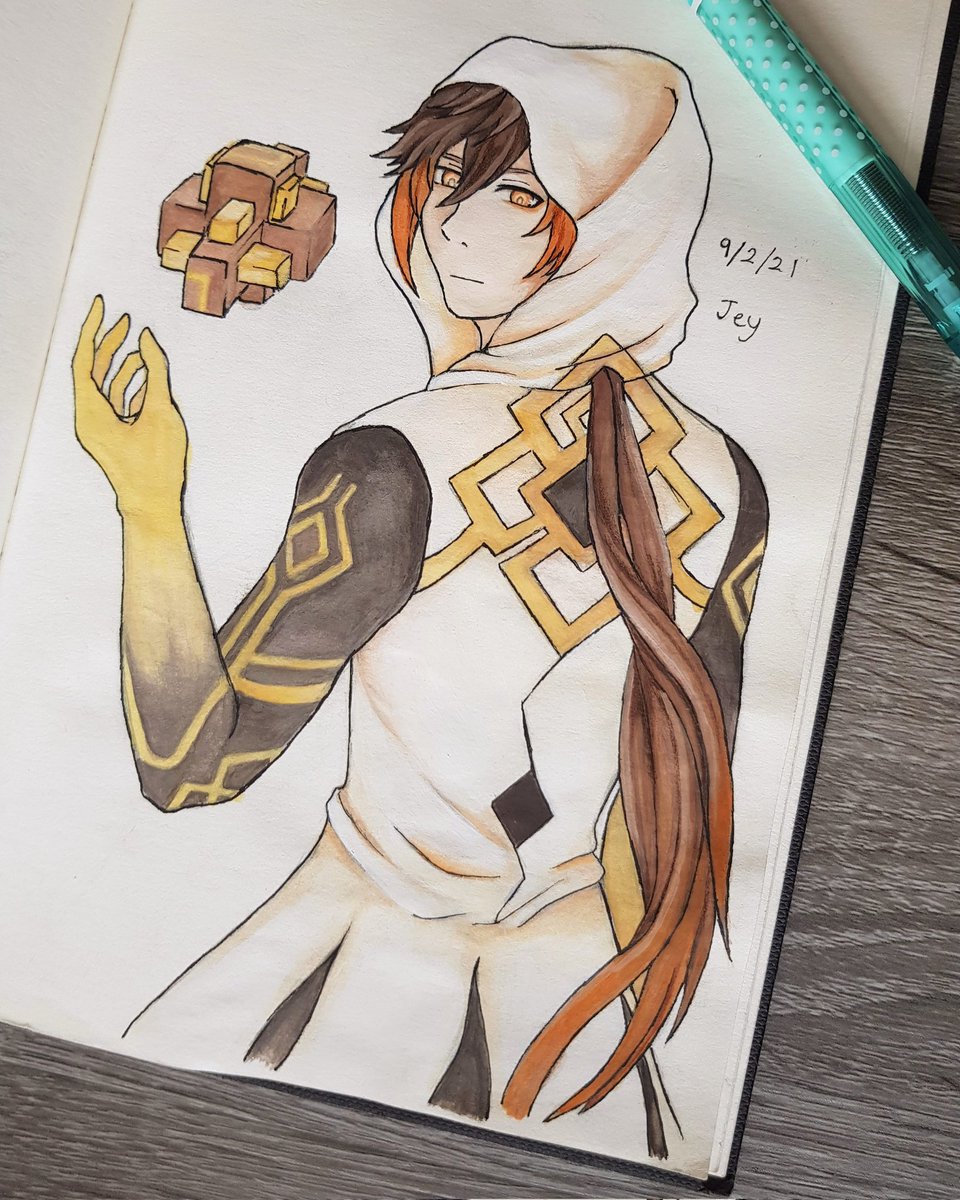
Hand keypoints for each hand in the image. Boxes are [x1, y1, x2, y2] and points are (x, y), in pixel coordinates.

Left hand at [72, 296, 187, 520]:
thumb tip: (147, 338)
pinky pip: (117, 402)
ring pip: (107, 386)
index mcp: (90, 413)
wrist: (153, 506)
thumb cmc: (156, 466)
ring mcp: (100, 428)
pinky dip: (131, 385)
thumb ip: (155, 371)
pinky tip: (148, 376)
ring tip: (142, 348)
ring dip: (124, 366)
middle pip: (93, 371)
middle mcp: (89, 418)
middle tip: (125, 320)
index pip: (84, 360)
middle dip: (109, 344)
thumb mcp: (160, 412)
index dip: (93, 330)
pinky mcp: (114, 435)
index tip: (102, 306)